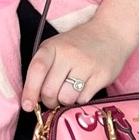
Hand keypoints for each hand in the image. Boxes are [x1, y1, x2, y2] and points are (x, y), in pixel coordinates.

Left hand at [21, 16, 136, 113]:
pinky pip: (84, 99)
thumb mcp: (56, 48)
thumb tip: (33, 99)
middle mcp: (69, 54)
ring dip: (65, 102)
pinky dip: (80, 99)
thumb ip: (44, 69)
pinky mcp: (102, 75)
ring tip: (69, 93)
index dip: (29, 91)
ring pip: (66, 98)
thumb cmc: (78, 44)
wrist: (111, 33)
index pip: (37, 70)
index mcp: (53, 46)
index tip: (27, 106)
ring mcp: (87, 64)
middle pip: (50, 90)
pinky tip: (83, 89)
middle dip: (49, 101)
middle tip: (53, 98)